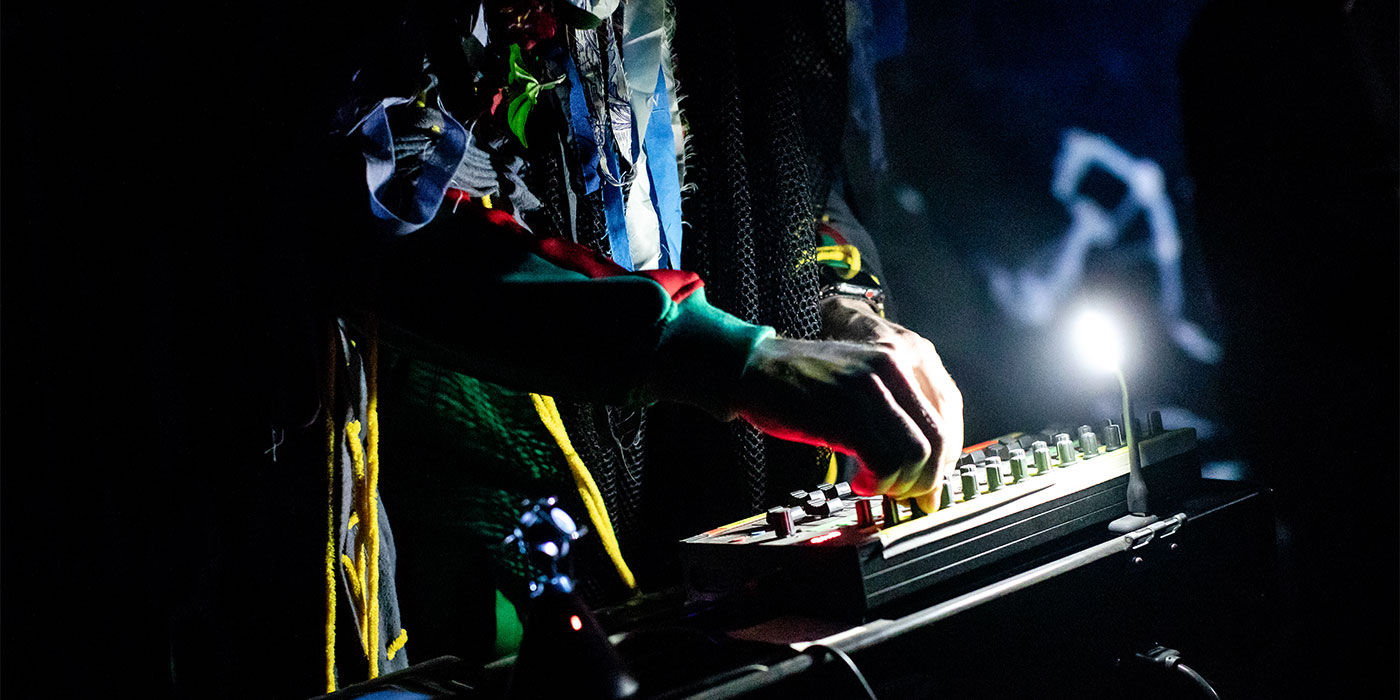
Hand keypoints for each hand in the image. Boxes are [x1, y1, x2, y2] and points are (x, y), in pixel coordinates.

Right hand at [818, 297, 964, 510]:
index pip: (950, 412)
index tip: (931, 480)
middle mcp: (894, 364)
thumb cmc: (807, 380)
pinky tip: (861, 482)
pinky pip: (884, 460)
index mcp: (904, 354)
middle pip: (938, 437)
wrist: (756, 366)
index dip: (946, 456)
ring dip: (900, 482)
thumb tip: (928, 465)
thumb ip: (898, 412)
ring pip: (916, 453)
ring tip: (878, 486)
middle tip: (906, 494)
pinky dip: (878, 482)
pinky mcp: (845, 412)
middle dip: (927, 477)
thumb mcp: (863, 381)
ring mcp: (869, 387)